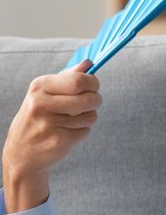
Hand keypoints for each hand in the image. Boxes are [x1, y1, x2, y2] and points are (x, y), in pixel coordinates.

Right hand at [2, 59, 101, 212]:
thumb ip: (68, 77)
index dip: (93, 83)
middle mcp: (41, 104)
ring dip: (88, 117)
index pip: (78, 81)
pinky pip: (86, 131)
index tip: (94, 86)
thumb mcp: (45, 92)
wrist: (20, 152)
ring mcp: (49, 124)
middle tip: (92, 102)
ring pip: (91, 116)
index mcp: (39, 87)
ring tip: (72, 120)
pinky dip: (82, 131)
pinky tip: (67, 132)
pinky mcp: (58, 141)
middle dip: (96, 100)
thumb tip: (89, 63)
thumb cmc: (38, 116)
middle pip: (89, 98)